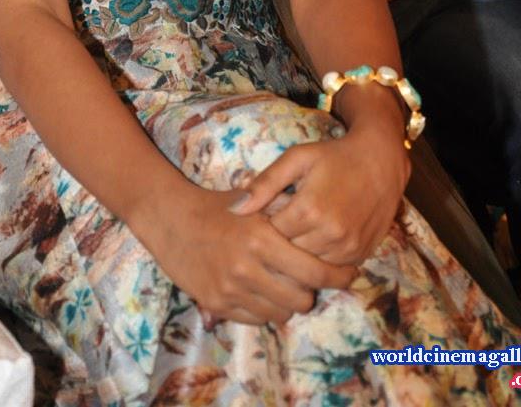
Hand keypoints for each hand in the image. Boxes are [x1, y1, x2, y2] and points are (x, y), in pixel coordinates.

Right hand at [138, 183, 355, 325]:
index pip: (314, 271)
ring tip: (287, 286)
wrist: (172, 220)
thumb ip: (288, 209)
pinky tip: (263, 291)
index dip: (337, 276)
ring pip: (281, 313)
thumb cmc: (218, 207)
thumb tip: (323, 221)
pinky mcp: (217, 304)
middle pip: (302, 299)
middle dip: (311, 292)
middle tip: (311, 281)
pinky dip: (265, 309)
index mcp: (262, 238)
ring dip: (289, 302)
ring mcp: (231, 290)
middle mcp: (248, 268)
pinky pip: (256, 319)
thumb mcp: (255, 201)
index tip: (347, 274)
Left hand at [233, 120, 409, 266]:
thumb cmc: (333, 156)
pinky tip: (320, 236)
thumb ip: (264, 184)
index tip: (269, 212)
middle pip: (289, 253)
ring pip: (309, 266)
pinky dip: (322, 256)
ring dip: (301, 251)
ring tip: (302, 228)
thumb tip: (234, 210)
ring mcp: (348, 248)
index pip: (272, 234)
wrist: (381, 162)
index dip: (267, 223)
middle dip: (282, 240)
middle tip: (285, 221)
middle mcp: (330, 234)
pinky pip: (331, 268)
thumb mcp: (296, 159)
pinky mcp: (361, 255)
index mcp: (309, 209)